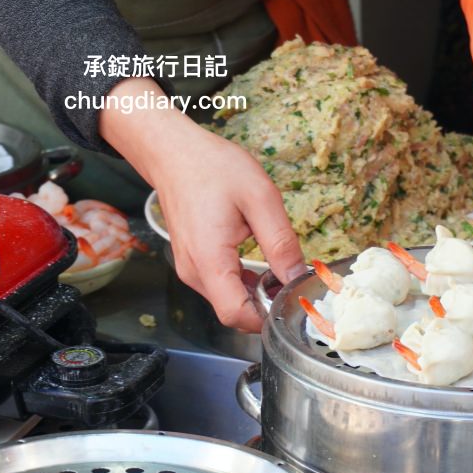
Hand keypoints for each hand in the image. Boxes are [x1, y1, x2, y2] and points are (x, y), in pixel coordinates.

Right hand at [101, 79, 306, 330]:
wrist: (175, 153)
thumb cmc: (214, 168)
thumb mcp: (260, 198)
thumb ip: (281, 242)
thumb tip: (298, 277)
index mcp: (210, 260)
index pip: (236, 315)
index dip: (267, 319)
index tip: (292, 303)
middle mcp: (194, 272)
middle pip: (233, 313)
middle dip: (265, 307)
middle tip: (293, 285)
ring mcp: (190, 269)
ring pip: (227, 301)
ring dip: (255, 295)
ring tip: (279, 271)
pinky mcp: (192, 263)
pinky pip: (220, 287)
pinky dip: (242, 285)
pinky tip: (260, 266)